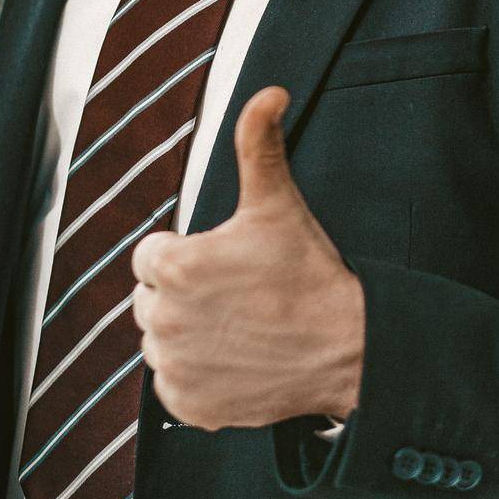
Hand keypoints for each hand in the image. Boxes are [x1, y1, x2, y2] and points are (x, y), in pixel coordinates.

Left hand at [130, 86, 364, 431]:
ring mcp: (174, 367)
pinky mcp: (187, 406)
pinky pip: (174, 383)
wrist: (347, 348)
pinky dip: (198, 376)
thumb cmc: (309, 273)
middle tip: (238, 294)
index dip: (189, 254)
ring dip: (190, 334)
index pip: (151, 256)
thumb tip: (268, 92)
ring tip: (239, 326)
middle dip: (185, 294)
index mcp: (172, 266)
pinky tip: (236, 359)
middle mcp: (161, 320)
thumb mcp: (277, 203)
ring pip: (162, 341)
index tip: (226, 263)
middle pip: (152, 299)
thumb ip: (257, 143)